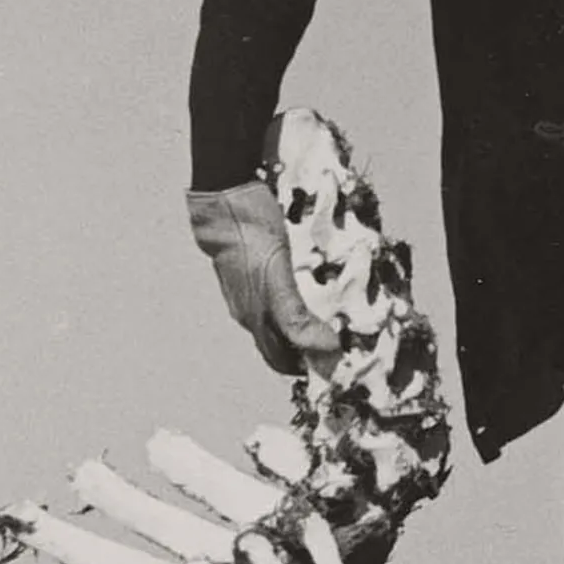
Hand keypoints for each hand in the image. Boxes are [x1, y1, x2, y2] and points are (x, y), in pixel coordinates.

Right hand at [186, 181, 340, 375]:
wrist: (223, 197)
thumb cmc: (251, 234)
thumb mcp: (277, 278)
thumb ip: (295, 317)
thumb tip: (324, 349)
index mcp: (255, 318)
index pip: (281, 360)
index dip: (306, 367)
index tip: (337, 365)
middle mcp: (248, 310)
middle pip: (279, 344)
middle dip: (306, 350)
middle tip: (340, 345)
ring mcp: (246, 291)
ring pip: (277, 322)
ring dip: (301, 328)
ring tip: (329, 321)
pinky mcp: (249, 271)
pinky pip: (276, 298)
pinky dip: (295, 305)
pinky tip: (308, 293)